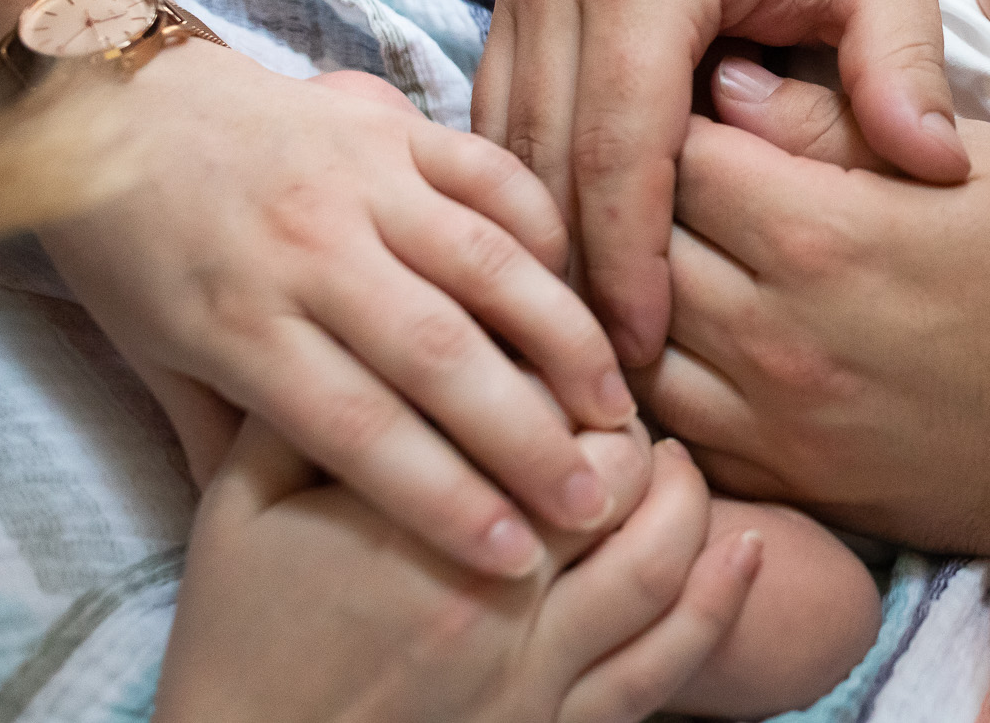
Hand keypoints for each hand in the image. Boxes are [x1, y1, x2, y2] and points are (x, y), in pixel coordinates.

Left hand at [38, 43, 633, 576]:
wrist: (105, 99)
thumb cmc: (130, 244)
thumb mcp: (151, 357)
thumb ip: (228, 446)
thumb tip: (295, 541)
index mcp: (239, 321)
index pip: (358, 427)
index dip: (442, 498)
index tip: (510, 557)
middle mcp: (308, 248)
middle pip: (440, 355)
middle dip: (525, 438)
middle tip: (589, 501)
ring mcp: (359, 177)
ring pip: (487, 264)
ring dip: (563, 340)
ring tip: (615, 406)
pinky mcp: (394, 123)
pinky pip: (491, 175)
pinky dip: (547, 231)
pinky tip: (585, 286)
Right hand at [156, 420, 760, 722]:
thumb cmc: (240, 635)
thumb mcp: (246, 504)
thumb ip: (311, 409)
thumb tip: (383, 317)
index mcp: (418, 524)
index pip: (536, 419)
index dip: (565, 379)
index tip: (559, 363)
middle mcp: (491, 597)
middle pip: (612, 484)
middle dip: (628, 437)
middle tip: (617, 410)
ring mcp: (532, 673)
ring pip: (658, 567)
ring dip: (685, 502)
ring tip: (672, 464)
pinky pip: (665, 667)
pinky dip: (719, 603)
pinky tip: (748, 550)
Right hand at [473, 0, 968, 366]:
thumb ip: (905, 70)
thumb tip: (935, 169)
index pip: (619, 148)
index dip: (630, 262)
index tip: (644, 355)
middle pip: (545, 160)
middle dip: (570, 276)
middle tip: (597, 380)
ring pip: (504, 149)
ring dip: (533, 248)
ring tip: (571, 349)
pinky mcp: (513, 4)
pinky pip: (498, 124)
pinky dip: (521, 202)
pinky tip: (556, 275)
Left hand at [634, 59, 989, 551]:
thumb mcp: (968, 167)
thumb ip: (834, 125)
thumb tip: (728, 80)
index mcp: (825, 235)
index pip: (677, 154)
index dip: (670, 115)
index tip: (683, 96)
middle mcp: (780, 334)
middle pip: (638, 246)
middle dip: (635, 195)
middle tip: (650, 162)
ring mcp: (776, 421)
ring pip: (634, 343)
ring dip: (631, 291)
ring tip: (650, 245)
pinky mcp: (788, 481)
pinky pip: (673, 429)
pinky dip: (654, 380)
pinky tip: (671, 337)